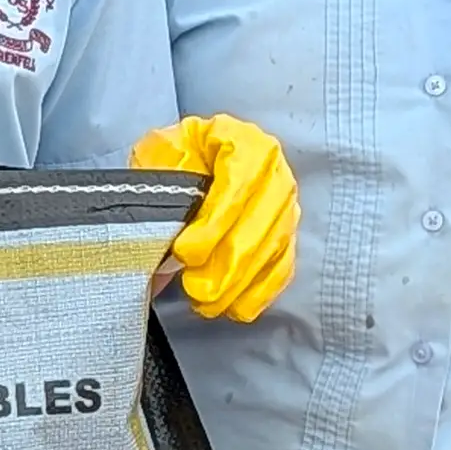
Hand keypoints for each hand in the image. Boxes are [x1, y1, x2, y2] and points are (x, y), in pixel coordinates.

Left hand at [132, 114, 299, 321]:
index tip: (186, 252)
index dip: (215, 222)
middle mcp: (274, 171)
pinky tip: (239, 308)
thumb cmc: (176, 156)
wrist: (194, 160)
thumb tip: (166, 226)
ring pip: (273, 248)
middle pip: (261, 221)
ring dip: (241, 283)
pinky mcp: (287, 233)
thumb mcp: (163, 152)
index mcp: (244, 141)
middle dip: (228, 262)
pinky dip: (261, 290)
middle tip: (197, 290)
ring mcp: (286, 204)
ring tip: (208, 304)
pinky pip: (282, 265)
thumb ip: (166, 180)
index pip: (238, 183)